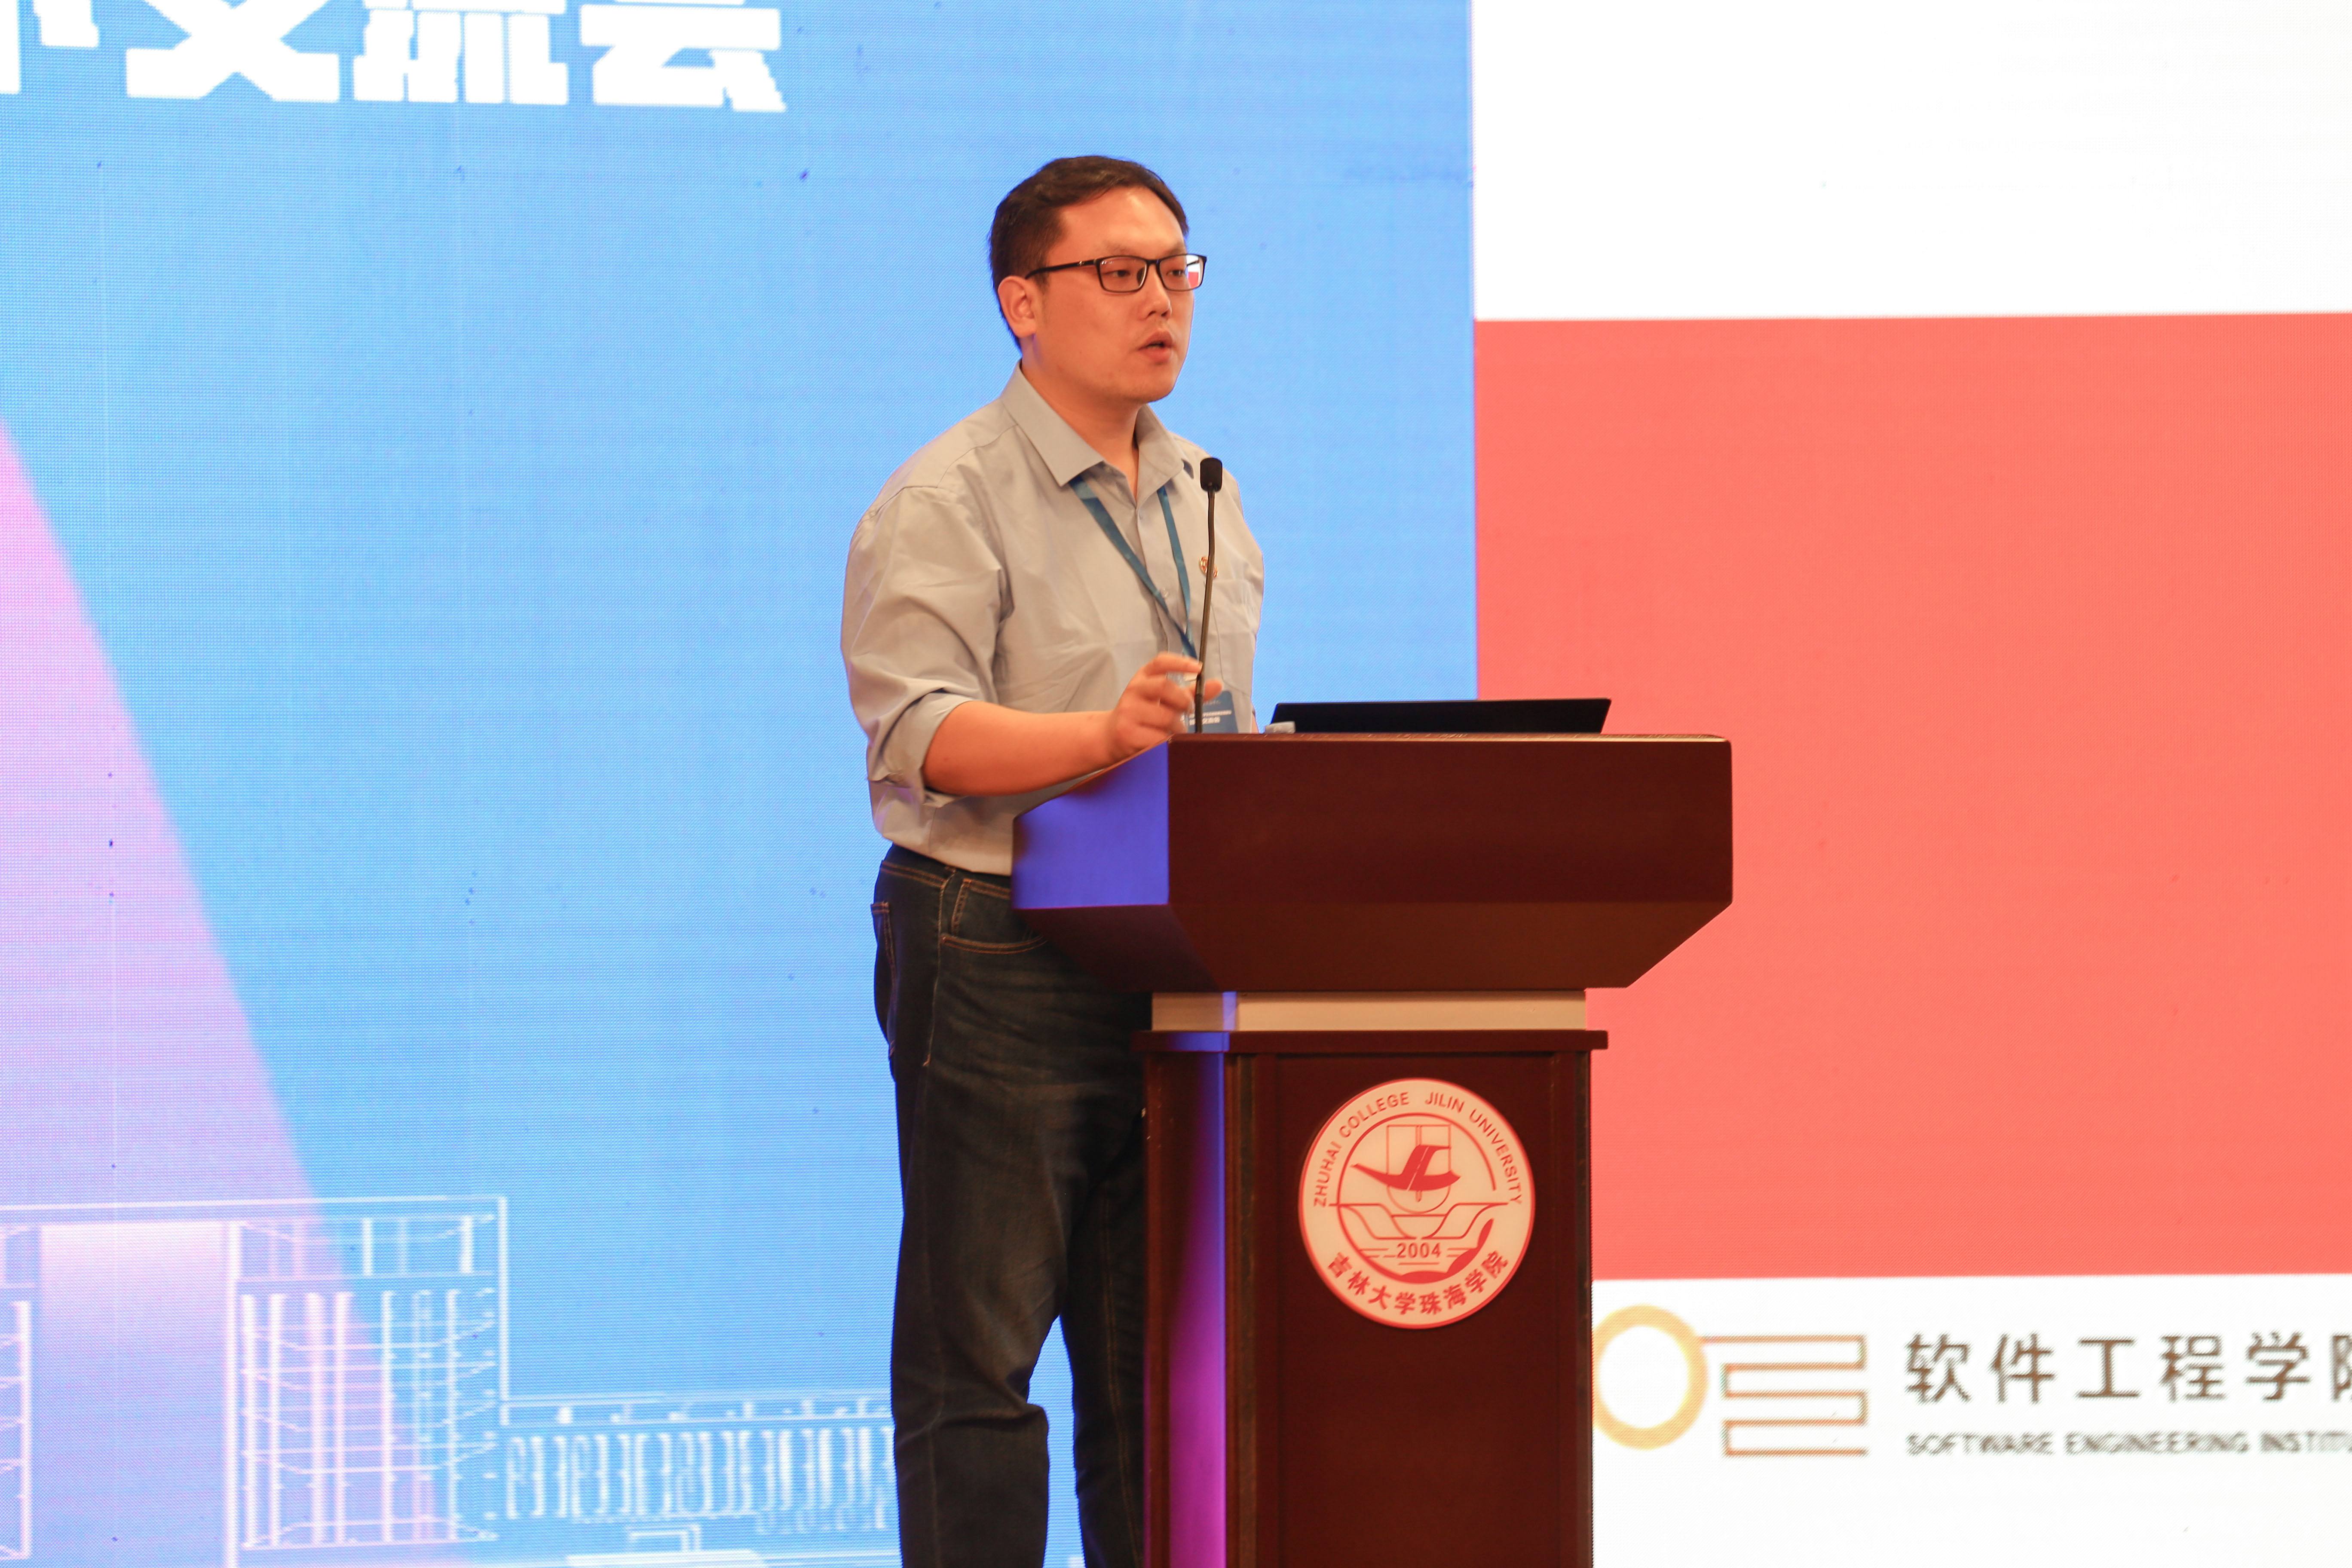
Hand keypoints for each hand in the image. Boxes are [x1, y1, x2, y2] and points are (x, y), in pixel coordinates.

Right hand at [1103, 653, 1224, 760]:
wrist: (1109, 737)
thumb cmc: (1143, 715)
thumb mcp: (1162, 700)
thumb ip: (1188, 692)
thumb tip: (1217, 684)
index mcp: (1142, 677)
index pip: (1160, 662)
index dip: (1180, 662)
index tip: (1198, 668)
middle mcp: (1133, 690)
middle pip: (1164, 687)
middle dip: (1183, 700)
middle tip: (1188, 710)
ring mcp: (1128, 711)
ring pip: (1165, 717)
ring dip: (1179, 727)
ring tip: (1176, 731)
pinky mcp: (1127, 733)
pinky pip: (1158, 738)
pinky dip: (1168, 741)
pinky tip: (1165, 742)